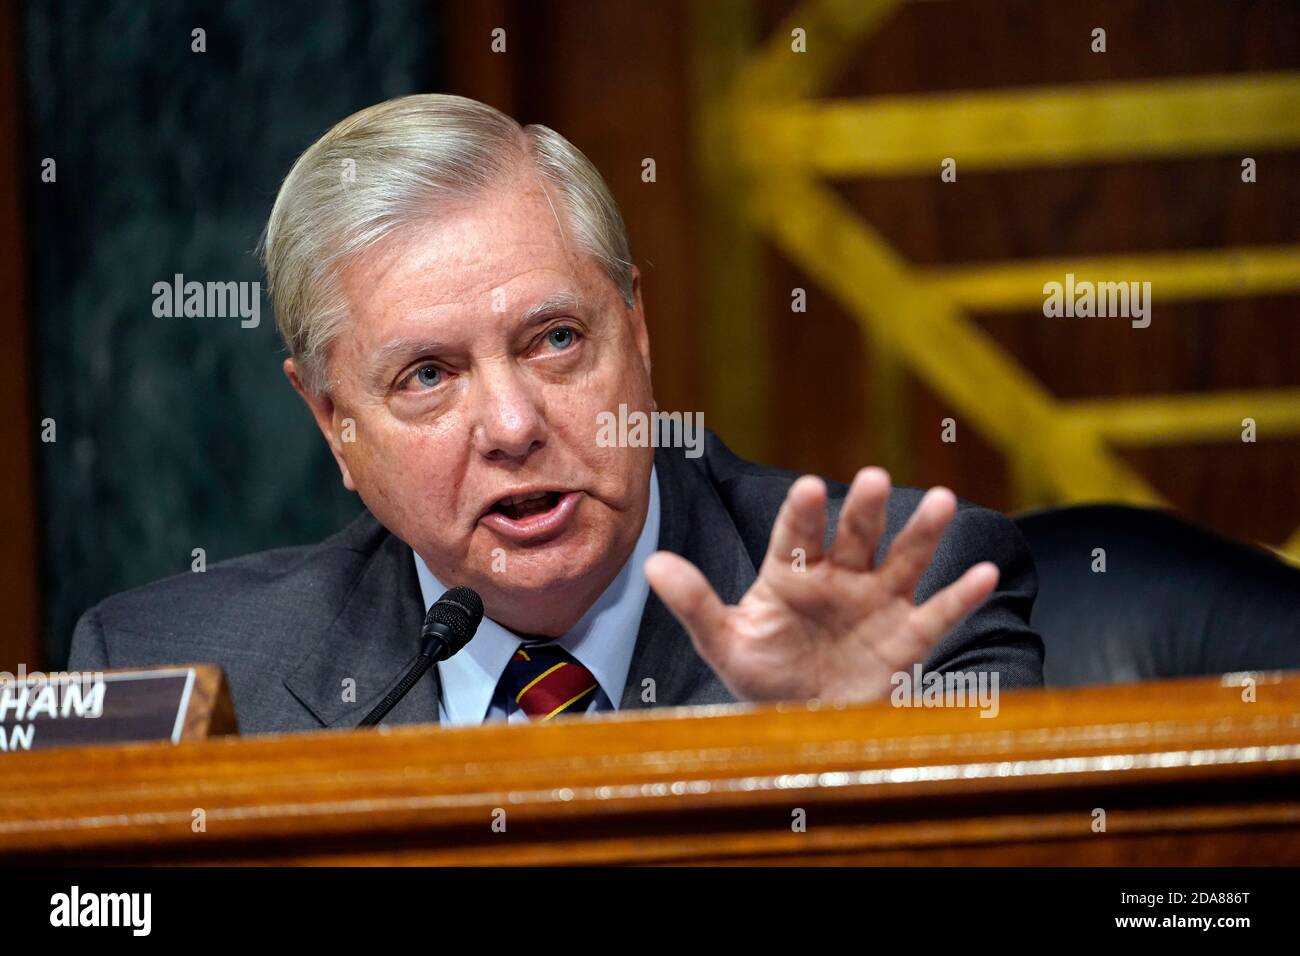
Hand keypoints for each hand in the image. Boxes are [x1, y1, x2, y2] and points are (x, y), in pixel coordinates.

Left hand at [643, 468, 999, 703]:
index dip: (801, 515)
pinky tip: (983, 574)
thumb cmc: (762, 676)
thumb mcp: (725, 643)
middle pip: (855, 537)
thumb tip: (651, 562)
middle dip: (864, 510)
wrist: (804, 722)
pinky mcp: (907, 637)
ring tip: (943, 501)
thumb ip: (695, 604)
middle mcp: (840, 577)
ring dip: (922, 533)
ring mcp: (877, 603)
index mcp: (792, 574)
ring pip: (903, 560)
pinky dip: (960, 597)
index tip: (804, 488)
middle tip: (873, 479)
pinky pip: (937, 614)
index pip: (795, 537)